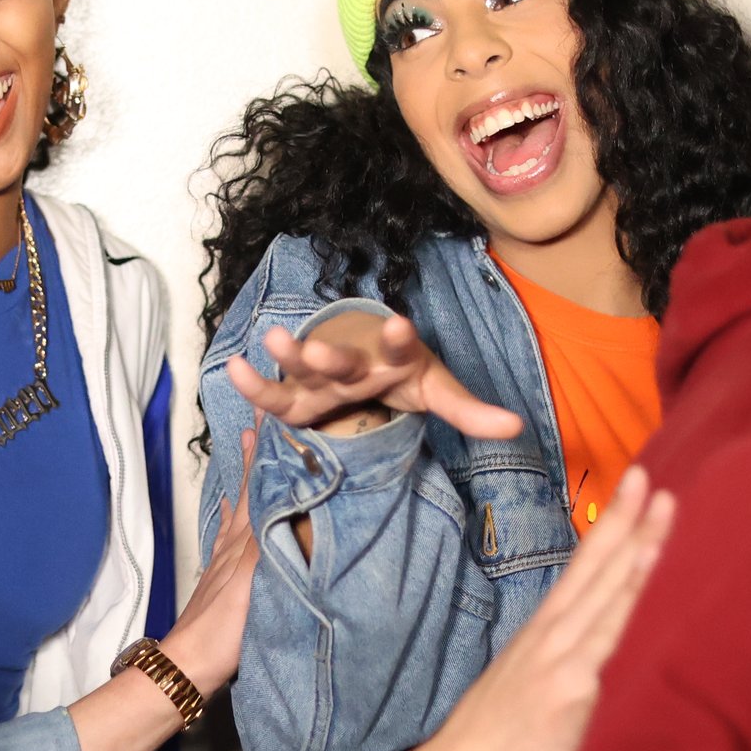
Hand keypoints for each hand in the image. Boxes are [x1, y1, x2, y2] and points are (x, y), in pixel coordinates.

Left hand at [162, 431, 260, 692]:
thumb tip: (289, 497)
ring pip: (241, 506)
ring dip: (247, 477)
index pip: (256, 485)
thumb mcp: (253, 581)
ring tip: (249, 447)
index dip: (265, 452)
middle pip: (247, 489)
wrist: (190, 665)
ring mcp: (226, 560)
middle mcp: (234, 543)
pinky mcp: (224, 579)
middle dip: (257, 454)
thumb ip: (269, 541)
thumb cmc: (224, 627)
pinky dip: (233, 513)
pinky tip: (229, 508)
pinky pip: (231, 533)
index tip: (274, 415)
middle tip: (264, 417)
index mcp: (243, 540)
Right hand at [224, 311, 522, 440]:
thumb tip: (517, 427)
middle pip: (343, 359)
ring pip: (303, 367)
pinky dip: (256, 386)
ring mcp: (323, 375)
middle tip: (319, 350)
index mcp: (395, 356)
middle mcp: (355, 359)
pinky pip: (275, 397)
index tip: (398, 324)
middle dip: (330, 355)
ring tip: (271, 339)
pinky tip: (234, 371)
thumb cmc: (402, 376)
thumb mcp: (438, 390)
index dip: (398, 337)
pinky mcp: (299, 396)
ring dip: (289, 356)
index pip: (400, 346)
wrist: (367, 361)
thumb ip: (471, 410)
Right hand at [416, 467, 676, 750]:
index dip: (610, 525)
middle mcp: (553, 634)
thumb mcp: (524, 682)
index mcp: (544, 631)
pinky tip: (648, 572)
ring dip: (637, 546)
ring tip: (661, 509)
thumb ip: (558, 660)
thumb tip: (589, 650)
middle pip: (598, 567)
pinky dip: (629, 599)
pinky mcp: (573, 686)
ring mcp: (562, 657)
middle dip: (627, 519)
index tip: (634, 488)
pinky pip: (610, 637)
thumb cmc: (495, 738)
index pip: (585, 567)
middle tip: (650, 477)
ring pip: (607, 590)